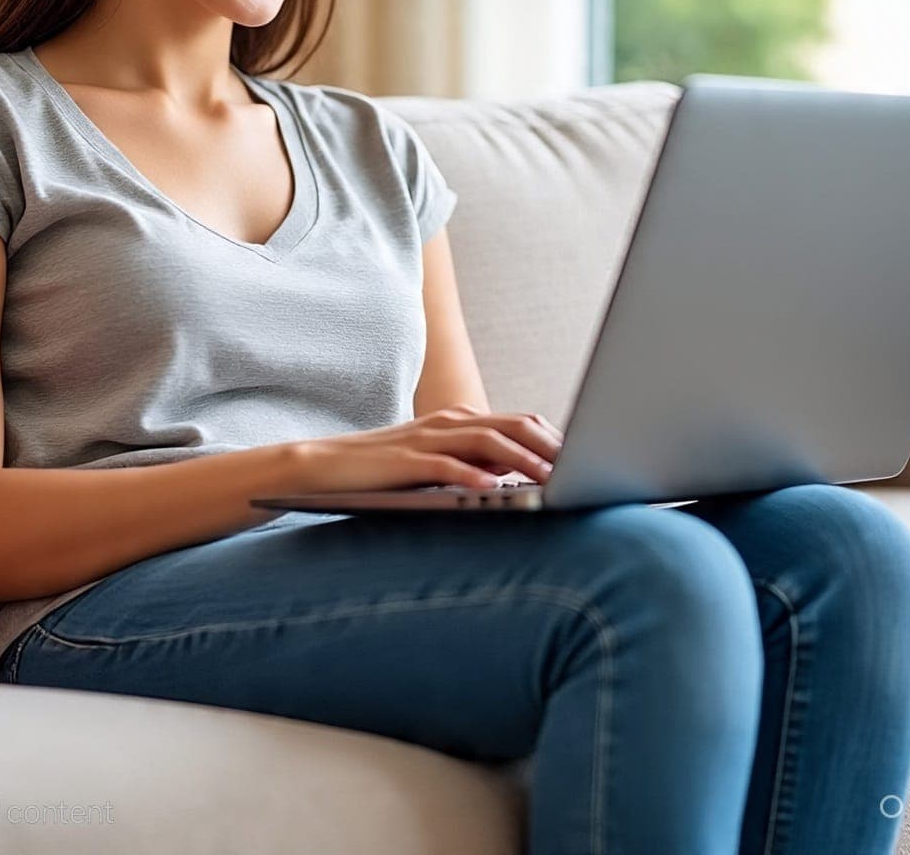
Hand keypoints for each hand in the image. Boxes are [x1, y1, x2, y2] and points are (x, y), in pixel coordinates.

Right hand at [282, 403, 564, 494]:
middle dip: (552, 447)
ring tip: (552, 481)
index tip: (587, 461)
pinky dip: (473, 476)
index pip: (521, 422)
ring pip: (488, 441)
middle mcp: (450, 422)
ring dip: (524, 460)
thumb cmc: (385, 470)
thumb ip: (478, 462)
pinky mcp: (405, 460)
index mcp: (461, 420)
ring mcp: (427, 438)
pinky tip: (493, 491)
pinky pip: (445, 466)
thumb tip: (524, 474)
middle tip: (585, 470)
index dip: (557, 440)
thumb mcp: (440, 463)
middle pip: (514, 425)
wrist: (322, 465)